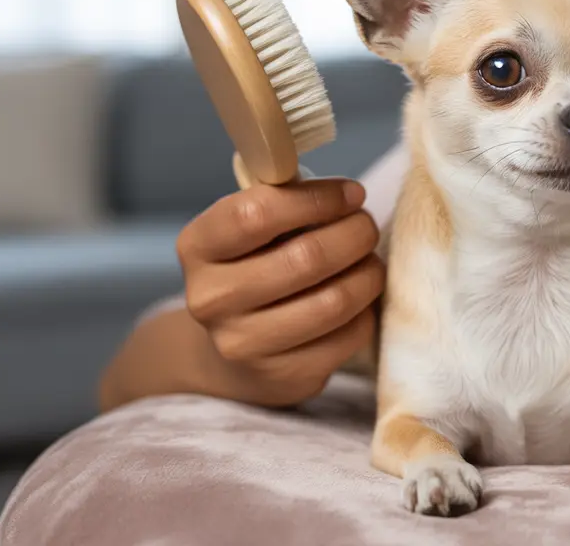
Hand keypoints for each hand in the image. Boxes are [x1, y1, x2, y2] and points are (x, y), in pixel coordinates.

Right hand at [175, 178, 381, 406]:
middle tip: (367, 227)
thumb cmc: (255, 268)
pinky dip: (366, 311)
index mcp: (198, 247)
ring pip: (334, 301)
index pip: (257, 212)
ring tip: (371, 262)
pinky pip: (348, 336)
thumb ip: (285, 203)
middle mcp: (211, 298)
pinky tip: (360, 299)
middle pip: (306, 257)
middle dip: (355, 234)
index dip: (317, 198)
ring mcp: (243, 343)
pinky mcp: (282, 376)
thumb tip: (347, 194)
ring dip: (368, 273)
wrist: (233, 352)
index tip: (353, 193)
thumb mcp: (252, 231)